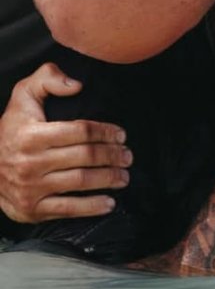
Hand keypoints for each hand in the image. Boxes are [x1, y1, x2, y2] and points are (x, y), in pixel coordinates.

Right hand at [0, 63, 129, 222]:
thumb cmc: (12, 129)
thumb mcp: (23, 96)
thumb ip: (47, 79)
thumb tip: (77, 85)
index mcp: (31, 135)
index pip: (80, 131)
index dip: (105, 132)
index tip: (121, 135)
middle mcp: (30, 162)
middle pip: (86, 156)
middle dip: (113, 155)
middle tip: (128, 156)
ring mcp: (31, 187)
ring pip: (82, 181)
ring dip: (110, 178)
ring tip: (124, 175)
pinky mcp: (32, 208)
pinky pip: (69, 208)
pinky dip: (93, 207)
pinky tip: (110, 202)